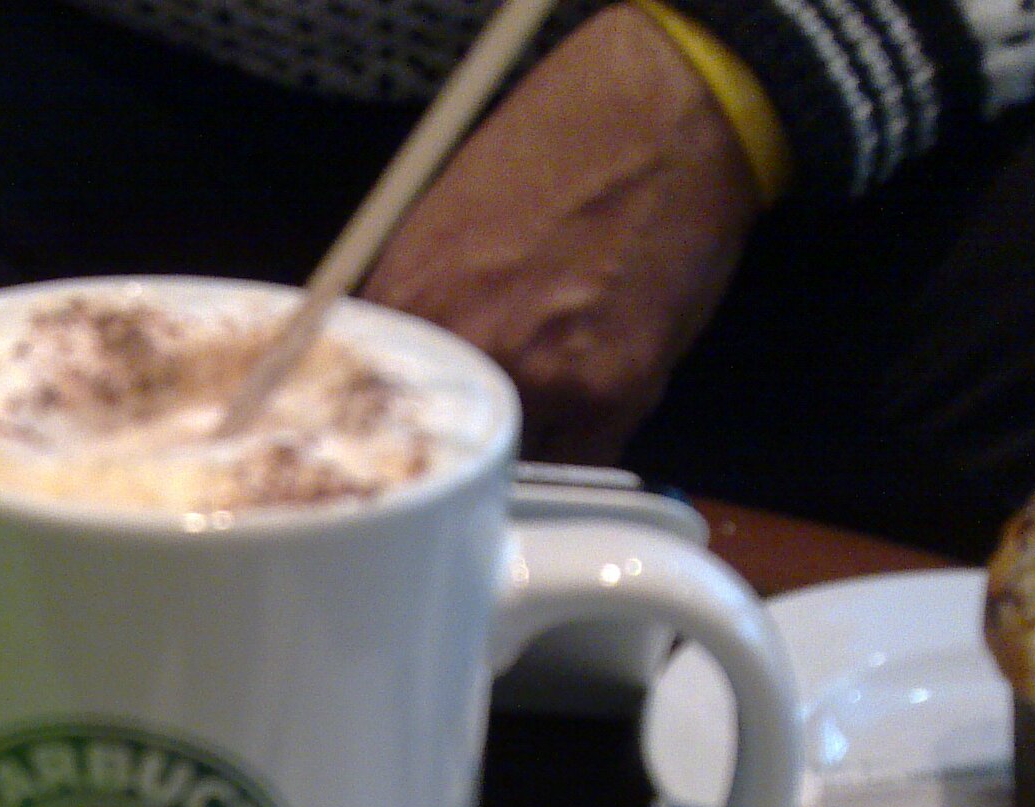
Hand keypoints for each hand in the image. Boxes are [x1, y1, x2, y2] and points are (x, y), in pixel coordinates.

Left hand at [363, 3, 758, 462]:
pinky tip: (594, 400)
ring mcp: (536, 375)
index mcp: (405, 303)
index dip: (402, 437)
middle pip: (443, 454)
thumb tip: (397, 375)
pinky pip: (580, 465)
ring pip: (513, 466)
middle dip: (464, 452)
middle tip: (490, 430)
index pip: (374, 416)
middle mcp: (461, 346)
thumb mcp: (440, 221)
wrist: (660, 112)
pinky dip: (583, 449)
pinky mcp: (608, 392)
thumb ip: (414, 308)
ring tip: (552, 394)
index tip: (419, 447)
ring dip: (526, 451)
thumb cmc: (556, 149)